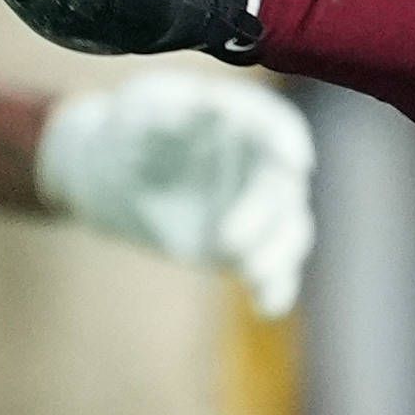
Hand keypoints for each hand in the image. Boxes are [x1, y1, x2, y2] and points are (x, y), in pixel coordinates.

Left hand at [39, 73, 315, 312]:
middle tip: (228, 241)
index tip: (296, 162)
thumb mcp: (139, 108)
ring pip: (291, 230)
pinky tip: (266, 307)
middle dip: (266, 215)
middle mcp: (263, 163)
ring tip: (253, 275)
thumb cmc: (132, 129)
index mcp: (244, 118)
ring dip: (280, 255)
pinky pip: (275, 268)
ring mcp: (261, 205)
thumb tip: (193, 108)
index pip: (278, 126)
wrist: (118, 176)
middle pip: (284, 187)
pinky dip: (276, 287)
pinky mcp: (250, 244)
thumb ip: (163, 108)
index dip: (290, 143)